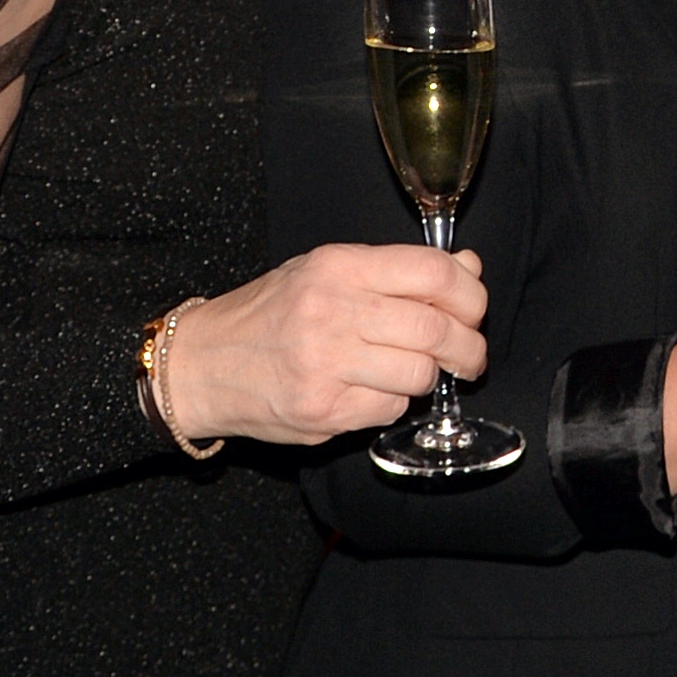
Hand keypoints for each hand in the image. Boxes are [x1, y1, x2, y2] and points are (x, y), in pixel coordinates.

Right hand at [164, 244, 489, 446]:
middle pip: (435, 328)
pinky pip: (390, 409)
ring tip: (414, 372)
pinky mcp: (321, 409)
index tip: (475, 309)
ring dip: (430, 378)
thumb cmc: (269, 314)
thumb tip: (468, 268)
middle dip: (468, 347)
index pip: (432, 271)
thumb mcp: (327, 272)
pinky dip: (395, 403)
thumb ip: (397, 272)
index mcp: (338, 267)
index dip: (470, 293)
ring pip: (419, 374)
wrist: (201, 363)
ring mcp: (326, 363)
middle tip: (470, 356)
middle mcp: (332, 310)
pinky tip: (373, 391)